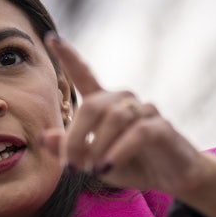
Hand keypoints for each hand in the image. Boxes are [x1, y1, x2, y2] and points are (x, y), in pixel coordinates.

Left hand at [42, 34, 215, 216]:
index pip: (84, 75)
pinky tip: (108, 167)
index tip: (51, 37)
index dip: (68, 57)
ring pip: (114, 118)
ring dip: (98, 147)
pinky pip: (137, 132)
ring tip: (93, 171)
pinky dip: (119, 151)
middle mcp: (124, 101)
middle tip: (70, 167)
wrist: (172, 179)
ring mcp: (145, 111)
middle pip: (92, 106)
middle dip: (75, 138)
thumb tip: (43, 137)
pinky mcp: (162, 126)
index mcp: (105, 104)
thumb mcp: (95, 161)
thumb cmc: (131, 165)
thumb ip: (71, 149)